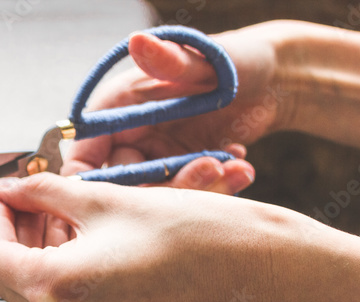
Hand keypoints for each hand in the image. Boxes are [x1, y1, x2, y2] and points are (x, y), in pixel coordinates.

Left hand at [0, 173, 302, 301]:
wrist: (256, 271)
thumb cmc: (188, 230)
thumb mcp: (105, 197)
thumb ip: (45, 192)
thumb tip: (11, 188)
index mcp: (56, 288)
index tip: (8, 194)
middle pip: (11, 279)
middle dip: (16, 236)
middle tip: (33, 201)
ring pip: (37, 297)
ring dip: (39, 255)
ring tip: (62, 216)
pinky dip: (64, 278)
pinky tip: (84, 244)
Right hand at [65, 22, 294, 192]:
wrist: (275, 80)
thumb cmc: (235, 58)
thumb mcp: (205, 60)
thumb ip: (170, 59)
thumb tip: (138, 41)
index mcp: (118, 108)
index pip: (84, 156)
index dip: (91, 185)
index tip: (120, 202)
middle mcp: (130, 135)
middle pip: (125, 186)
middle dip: (166, 187)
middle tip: (210, 169)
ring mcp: (157, 156)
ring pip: (160, 196)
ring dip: (199, 190)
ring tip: (236, 167)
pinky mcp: (183, 171)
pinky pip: (189, 196)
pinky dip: (217, 189)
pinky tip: (241, 165)